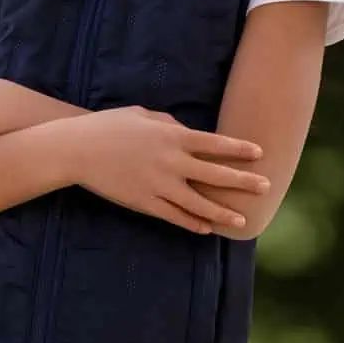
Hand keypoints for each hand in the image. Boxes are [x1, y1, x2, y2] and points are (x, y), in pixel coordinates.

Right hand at [65, 106, 270, 233]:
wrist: (77, 150)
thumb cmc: (108, 126)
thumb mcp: (140, 115)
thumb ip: (167, 122)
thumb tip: (185, 129)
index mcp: (171, 136)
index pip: (214, 143)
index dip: (239, 149)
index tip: (259, 153)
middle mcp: (171, 161)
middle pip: (215, 174)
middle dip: (243, 181)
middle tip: (266, 186)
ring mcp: (158, 184)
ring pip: (199, 202)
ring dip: (222, 211)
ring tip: (242, 219)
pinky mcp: (144, 202)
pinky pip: (174, 215)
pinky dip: (192, 222)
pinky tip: (206, 227)